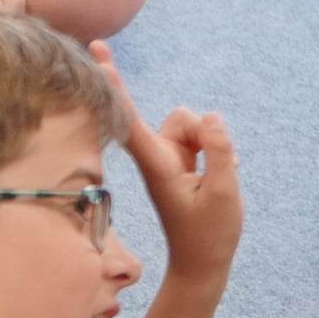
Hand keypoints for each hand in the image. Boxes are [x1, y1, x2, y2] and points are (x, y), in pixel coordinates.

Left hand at [91, 42, 242, 289]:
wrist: (202, 259)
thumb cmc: (209, 232)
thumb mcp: (224, 193)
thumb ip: (219, 153)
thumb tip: (209, 115)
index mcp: (155, 164)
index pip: (128, 118)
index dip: (115, 88)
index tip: (94, 58)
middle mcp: (154, 154)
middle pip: (179, 118)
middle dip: (197, 134)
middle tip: (151, 114)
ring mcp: (165, 154)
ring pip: (194, 125)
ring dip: (209, 144)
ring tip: (209, 181)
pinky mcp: (177, 157)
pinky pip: (201, 137)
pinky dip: (213, 150)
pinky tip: (212, 177)